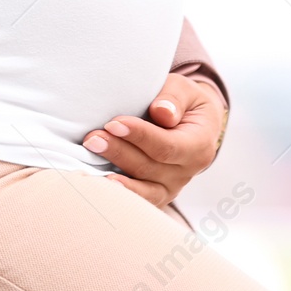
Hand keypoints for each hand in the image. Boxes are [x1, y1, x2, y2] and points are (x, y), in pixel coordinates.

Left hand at [82, 73, 226, 207]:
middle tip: (93, 138)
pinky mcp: (157, 194)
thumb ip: (174, 98)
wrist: (191, 124)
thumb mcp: (184, 90)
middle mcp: (188, 171)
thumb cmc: (183, 103)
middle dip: (119, 151)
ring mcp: (172, 187)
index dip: (140, 136)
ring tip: (91, 153)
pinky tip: (101, 183)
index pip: (167, 146)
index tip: (114, 123)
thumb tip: (162, 113)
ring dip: (113, 171)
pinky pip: (138, 199)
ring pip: (142, 186)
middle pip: (150, 166)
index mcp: (199, 146)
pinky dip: (121, 192)